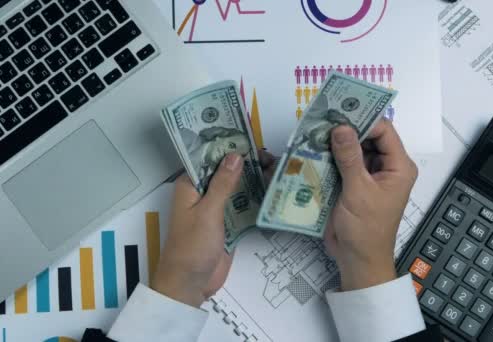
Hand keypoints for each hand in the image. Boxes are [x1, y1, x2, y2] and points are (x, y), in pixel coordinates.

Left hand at [151, 150, 275, 306]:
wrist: (191, 284)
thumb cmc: (191, 246)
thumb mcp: (207, 211)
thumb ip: (222, 184)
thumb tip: (235, 155)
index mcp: (190, 186)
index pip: (208, 158)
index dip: (227, 146)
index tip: (250, 137)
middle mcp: (202, 193)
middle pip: (225, 172)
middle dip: (246, 163)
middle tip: (273, 155)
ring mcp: (216, 209)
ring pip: (236, 188)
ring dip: (253, 181)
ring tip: (278, 169)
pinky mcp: (228, 224)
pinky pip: (243, 206)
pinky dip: (256, 199)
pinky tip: (274, 192)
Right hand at [324, 120, 417, 291]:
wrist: (357, 260)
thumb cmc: (366, 229)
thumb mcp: (358, 190)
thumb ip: (349, 157)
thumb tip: (341, 127)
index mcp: (398, 167)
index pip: (384, 131)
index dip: (364, 119)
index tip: (339, 112)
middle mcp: (386, 167)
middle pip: (368, 137)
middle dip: (347, 129)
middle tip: (322, 118)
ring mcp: (369, 176)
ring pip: (353, 149)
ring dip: (336, 143)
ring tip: (314, 130)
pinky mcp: (353, 185)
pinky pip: (343, 164)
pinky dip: (330, 158)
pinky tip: (313, 149)